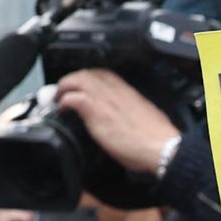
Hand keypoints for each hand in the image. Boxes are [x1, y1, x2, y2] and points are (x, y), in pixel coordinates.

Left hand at [49, 68, 181, 176]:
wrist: (161, 147)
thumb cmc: (157, 138)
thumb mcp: (145, 117)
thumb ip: (133, 113)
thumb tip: (128, 120)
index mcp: (128, 92)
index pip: (105, 74)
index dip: (90, 77)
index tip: (84, 85)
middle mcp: (115, 91)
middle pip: (88, 73)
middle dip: (73, 79)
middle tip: (66, 90)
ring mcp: (104, 99)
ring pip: (77, 80)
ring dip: (65, 86)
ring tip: (59, 97)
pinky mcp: (96, 112)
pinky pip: (73, 98)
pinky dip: (64, 101)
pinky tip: (62, 108)